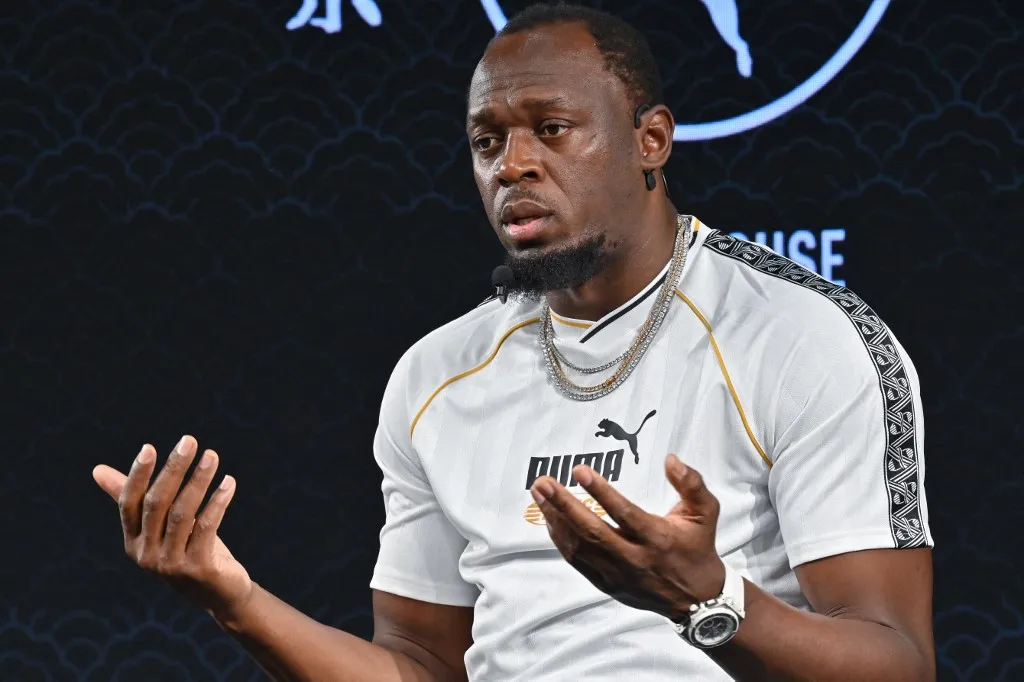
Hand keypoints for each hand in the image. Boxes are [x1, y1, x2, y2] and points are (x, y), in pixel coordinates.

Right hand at [92, 435, 253, 621]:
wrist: (218, 592)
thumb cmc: (187, 549)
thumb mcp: (161, 525)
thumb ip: (133, 498)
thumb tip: (97, 470)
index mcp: (133, 541)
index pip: (129, 503)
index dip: (137, 475)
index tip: (149, 447)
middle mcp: (146, 554)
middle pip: (157, 503)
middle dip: (173, 469)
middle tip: (188, 441)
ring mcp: (171, 563)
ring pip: (183, 513)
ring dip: (199, 480)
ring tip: (212, 456)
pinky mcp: (198, 568)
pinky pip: (207, 527)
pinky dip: (218, 502)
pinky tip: (229, 482)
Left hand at [530, 454, 724, 621]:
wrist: (697, 600)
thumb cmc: (698, 548)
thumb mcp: (705, 513)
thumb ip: (691, 483)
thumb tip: (671, 459)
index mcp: (658, 538)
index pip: (623, 513)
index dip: (600, 491)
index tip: (579, 470)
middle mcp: (635, 558)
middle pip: (592, 532)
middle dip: (563, 505)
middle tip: (543, 482)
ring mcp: (618, 574)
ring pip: (580, 548)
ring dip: (556, 520)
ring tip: (540, 495)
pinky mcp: (607, 584)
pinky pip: (578, 561)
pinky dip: (561, 540)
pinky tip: (551, 520)